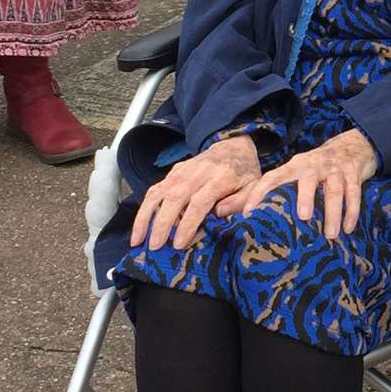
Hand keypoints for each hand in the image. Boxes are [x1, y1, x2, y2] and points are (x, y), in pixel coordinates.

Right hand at [130, 136, 260, 250]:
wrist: (233, 145)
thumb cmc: (244, 172)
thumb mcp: (253, 186)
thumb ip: (240, 202)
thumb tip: (219, 215)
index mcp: (220, 178)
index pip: (199, 202)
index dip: (187, 223)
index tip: (179, 244)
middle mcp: (198, 173)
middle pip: (175, 198)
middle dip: (162, 224)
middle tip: (154, 247)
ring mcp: (183, 171)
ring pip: (158, 192)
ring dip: (145, 216)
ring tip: (137, 240)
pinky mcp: (173, 172)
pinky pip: (155, 189)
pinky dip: (145, 208)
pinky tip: (140, 226)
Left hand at [217, 128, 377, 239]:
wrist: (351, 148)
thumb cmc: (313, 169)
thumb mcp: (290, 175)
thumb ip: (259, 192)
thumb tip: (220, 212)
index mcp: (293, 166)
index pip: (272, 178)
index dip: (259, 193)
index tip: (248, 214)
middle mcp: (313, 165)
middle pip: (307, 179)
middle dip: (305, 197)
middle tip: (302, 218)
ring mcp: (334, 170)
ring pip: (334, 189)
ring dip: (333, 211)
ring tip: (330, 234)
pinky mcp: (353, 175)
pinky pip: (354, 193)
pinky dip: (352, 211)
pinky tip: (349, 229)